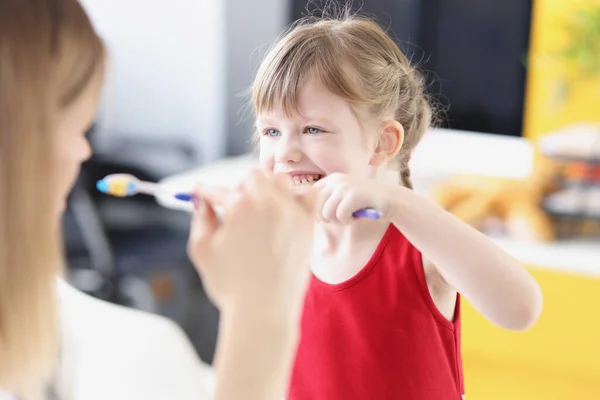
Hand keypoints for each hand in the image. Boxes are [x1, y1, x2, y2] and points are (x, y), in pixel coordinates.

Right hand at [187, 169, 315, 314]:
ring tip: (260, 210)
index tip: (201, 193)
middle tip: (233, 207)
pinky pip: (311, 195)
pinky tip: (288, 209)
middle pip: (253, 177)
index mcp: (240, 206)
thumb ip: (200, 218)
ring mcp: (292, 213)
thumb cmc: (230, 285)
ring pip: (281, 182)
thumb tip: (201, 200)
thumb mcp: (202, 250)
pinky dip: (301, 195)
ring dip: (268, 189)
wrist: (264, 312)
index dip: (206, 191)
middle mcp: (269, 203)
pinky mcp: (308, 225)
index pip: (219, 189)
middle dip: (240, 187)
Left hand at [312, 173, 397, 223]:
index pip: (312, 194)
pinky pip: (340, 216)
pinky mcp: (352, 196)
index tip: (328, 215)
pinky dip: (348, 221)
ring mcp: (344, 187)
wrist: (389, 198)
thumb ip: (331, 199)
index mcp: (332, 178)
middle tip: (341, 219)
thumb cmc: (366, 201)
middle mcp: (336, 180)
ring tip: (350, 217)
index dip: (317, 208)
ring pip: (327, 213)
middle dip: (327, 217)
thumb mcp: (345, 195)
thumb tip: (314, 216)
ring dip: (338, 220)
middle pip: (317, 206)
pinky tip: (357, 217)